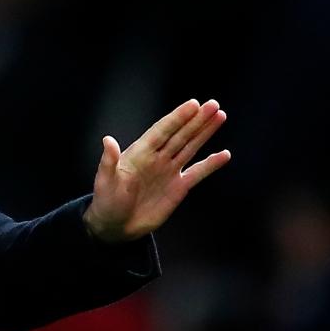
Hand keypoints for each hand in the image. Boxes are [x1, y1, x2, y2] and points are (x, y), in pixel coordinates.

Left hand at [83, 99, 230, 242]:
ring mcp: (168, 171)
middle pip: (180, 134)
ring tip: (220, 116)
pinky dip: (211, 164)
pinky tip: (224, 155)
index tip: (193, 104)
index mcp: (140, 153)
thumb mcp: (105, 181)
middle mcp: (157, 158)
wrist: (115, 226)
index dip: (177, 117)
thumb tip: (107, 139)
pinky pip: (197, 173)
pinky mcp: (178, 188)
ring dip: (205, 132)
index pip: (162, 130)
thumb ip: (109, 161)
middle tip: (213, 104)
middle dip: (196, 120)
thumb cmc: (106, 201)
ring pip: (190, 147)